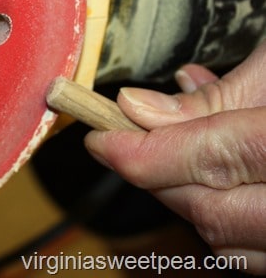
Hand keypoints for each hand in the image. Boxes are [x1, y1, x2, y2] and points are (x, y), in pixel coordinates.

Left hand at [85, 42, 265, 274]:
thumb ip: (216, 97)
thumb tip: (136, 109)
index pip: (214, 159)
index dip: (142, 151)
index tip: (99, 138)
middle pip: (213, 211)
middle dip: (157, 176)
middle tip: (123, 142)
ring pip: (228, 242)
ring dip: (185, 196)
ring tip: (176, 150)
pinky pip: (252, 251)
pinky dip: (221, 216)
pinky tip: (218, 174)